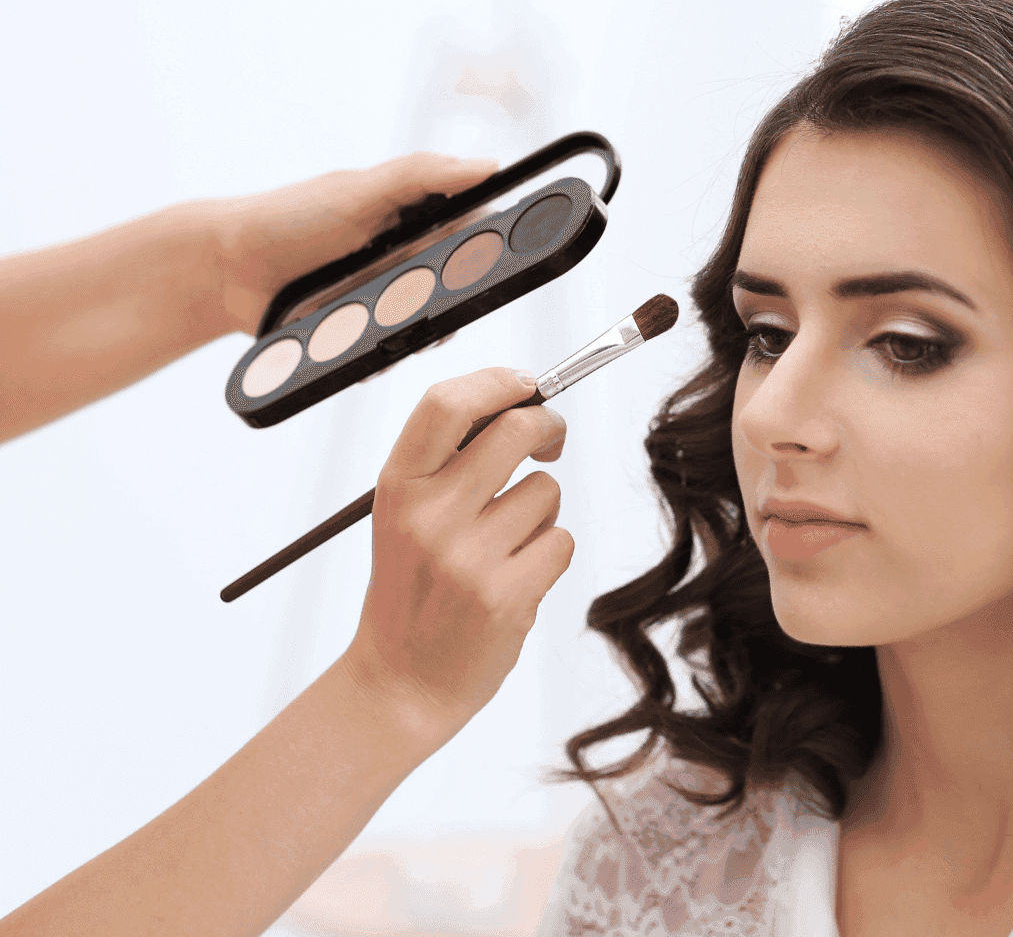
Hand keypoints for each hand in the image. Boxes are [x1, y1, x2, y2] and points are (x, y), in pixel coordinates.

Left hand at [204, 152, 497, 333]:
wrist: (226, 269)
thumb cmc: (289, 217)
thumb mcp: (358, 190)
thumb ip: (422, 175)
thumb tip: (488, 164)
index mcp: (416, 216)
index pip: (476, 228)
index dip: (490, 244)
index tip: (489, 258)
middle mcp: (409, 257)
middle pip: (460, 284)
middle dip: (453, 298)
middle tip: (429, 300)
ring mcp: (389, 296)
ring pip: (431, 322)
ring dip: (421, 332)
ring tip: (393, 327)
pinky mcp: (368, 331)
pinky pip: (394, 351)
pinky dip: (388, 355)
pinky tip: (372, 351)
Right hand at [343, 367, 573, 724]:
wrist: (401, 682)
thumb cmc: (414, 590)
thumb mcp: (405, 517)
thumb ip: (448, 464)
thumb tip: (519, 403)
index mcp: (397, 488)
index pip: (447, 404)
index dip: (497, 382)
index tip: (525, 386)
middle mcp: (428, 516)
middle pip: (515, 430)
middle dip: (548, 427)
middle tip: (550, 442)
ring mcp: (468, 557)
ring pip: (547, 491)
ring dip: (542, 512)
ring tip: (506, 547)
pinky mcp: (507, 594)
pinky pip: (562, 541)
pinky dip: (550, 554)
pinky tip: (516, 579)